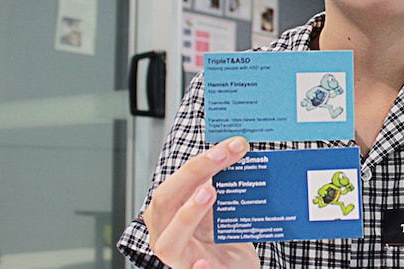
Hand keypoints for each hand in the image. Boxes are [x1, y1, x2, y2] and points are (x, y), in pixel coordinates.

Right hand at [144, 136, 260, 268]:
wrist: (235, 268)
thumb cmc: (224, 237)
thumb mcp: (220, 208)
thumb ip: (221, 184)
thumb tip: (238, 149)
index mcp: (169, 212)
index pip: (176, 183)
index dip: (199, 162)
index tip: (229, 146)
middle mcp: (166, 233)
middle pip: (166, 202)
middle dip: (193, 174)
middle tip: (222, 156)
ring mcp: (179, 258)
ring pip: (169, 240)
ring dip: (188, 214)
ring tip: (209, 193)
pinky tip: (204, 263)